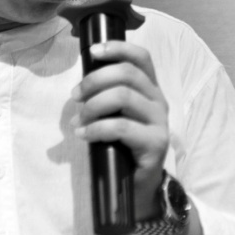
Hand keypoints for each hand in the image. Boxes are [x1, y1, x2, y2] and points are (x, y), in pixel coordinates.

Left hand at [71, 40, 168, 217]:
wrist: (137, 185)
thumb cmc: (121, 146)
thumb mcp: (112, 116)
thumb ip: (102, 97)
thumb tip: (77, 89)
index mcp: (149, 89)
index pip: (141, 57)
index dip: (118, 48)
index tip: (93, 52)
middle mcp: (158, 101)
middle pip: (127, 73)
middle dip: (94, 81)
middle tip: (75, 96)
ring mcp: (160, 122)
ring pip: (123, 96)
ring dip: (92, 105)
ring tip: (78, 121)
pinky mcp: (156, 144)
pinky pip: (121, 127)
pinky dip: (96, 128)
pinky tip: (84, 135)